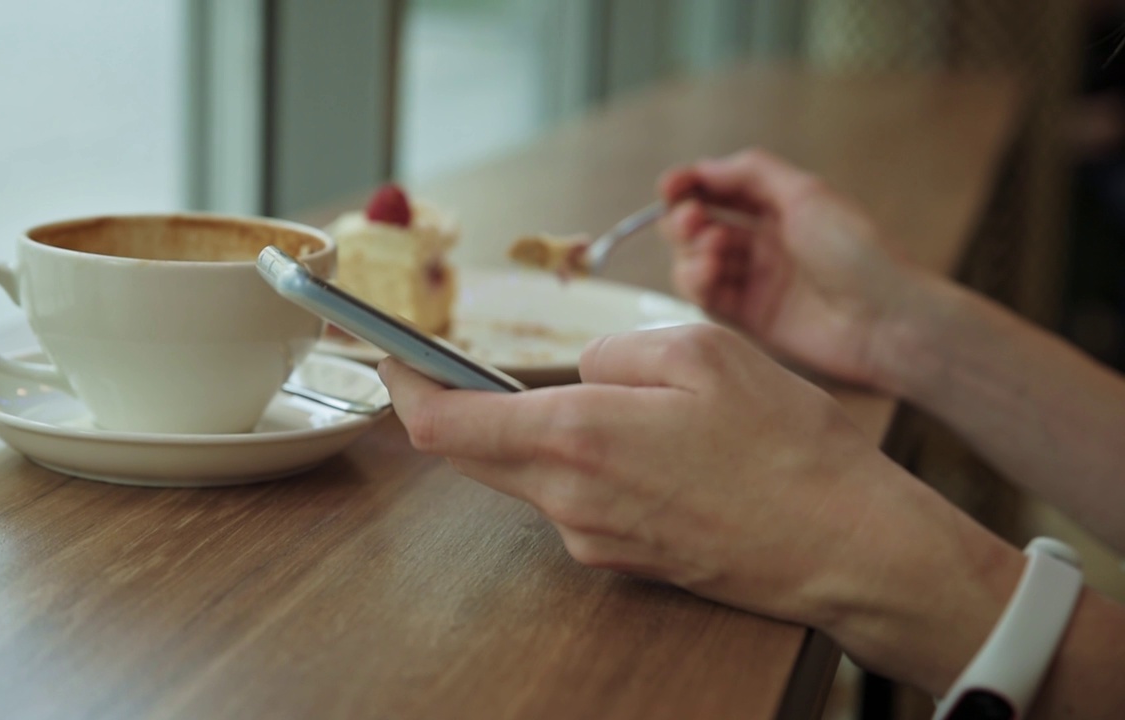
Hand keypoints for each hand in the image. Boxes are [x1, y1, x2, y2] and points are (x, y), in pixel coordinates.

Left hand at [378, 324, 1022, 694]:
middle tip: (449, 364)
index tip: (386, 355)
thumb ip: (613, 352)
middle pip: (471, 453)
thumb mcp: (701, 351)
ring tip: (595, 399)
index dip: (403, 385)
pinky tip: (643, 447)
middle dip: (451, 405)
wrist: (848, 546)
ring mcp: (594, 538)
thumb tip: (580, 371)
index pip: (444, 422)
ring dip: (528, 433)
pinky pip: (573, 500)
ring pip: (526, 474)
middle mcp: (569, 500)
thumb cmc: (786, 447)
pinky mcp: (623, 558)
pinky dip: (577, 463)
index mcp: (576, 438)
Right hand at [658, 149, 920, 391]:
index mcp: (780, 206)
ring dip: (692, 250)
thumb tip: (703, 166)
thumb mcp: (806, 193)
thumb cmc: (857, 252)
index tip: (670, 186)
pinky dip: (696, 281)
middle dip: (685, 218)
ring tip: (711, 251)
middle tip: (694, 221)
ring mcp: (755, 280)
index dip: (689, 184)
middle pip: (700, 224)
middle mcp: (763, 241)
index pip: (719, 189)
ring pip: (696, 259)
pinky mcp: (749, 317)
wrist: (885, 319)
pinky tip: (707, 274)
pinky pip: (706, 296)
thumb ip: (752, 172)